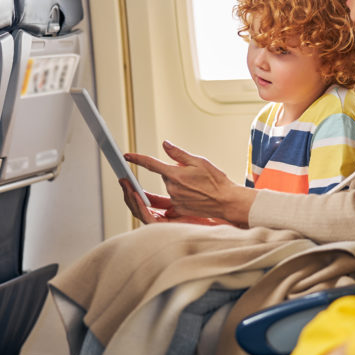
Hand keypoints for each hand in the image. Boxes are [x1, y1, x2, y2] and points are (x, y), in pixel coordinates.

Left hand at [125, 141, 255, 225]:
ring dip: (179, 184)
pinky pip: (173, 200)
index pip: (151, 164)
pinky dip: (181, 195)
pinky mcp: (179, 210)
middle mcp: (172, 188)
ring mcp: (175, 200)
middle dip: (174, 173)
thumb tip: (165, 144)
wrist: (227, 201)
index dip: (137, 159)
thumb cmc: (217, 181)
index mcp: (175, 174)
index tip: (127, 156)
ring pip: (170, 188)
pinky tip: (195, 195)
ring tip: (197, 186)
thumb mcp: (199, 161)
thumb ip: (179, 154)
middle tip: (193, 174)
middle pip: (165, 176)